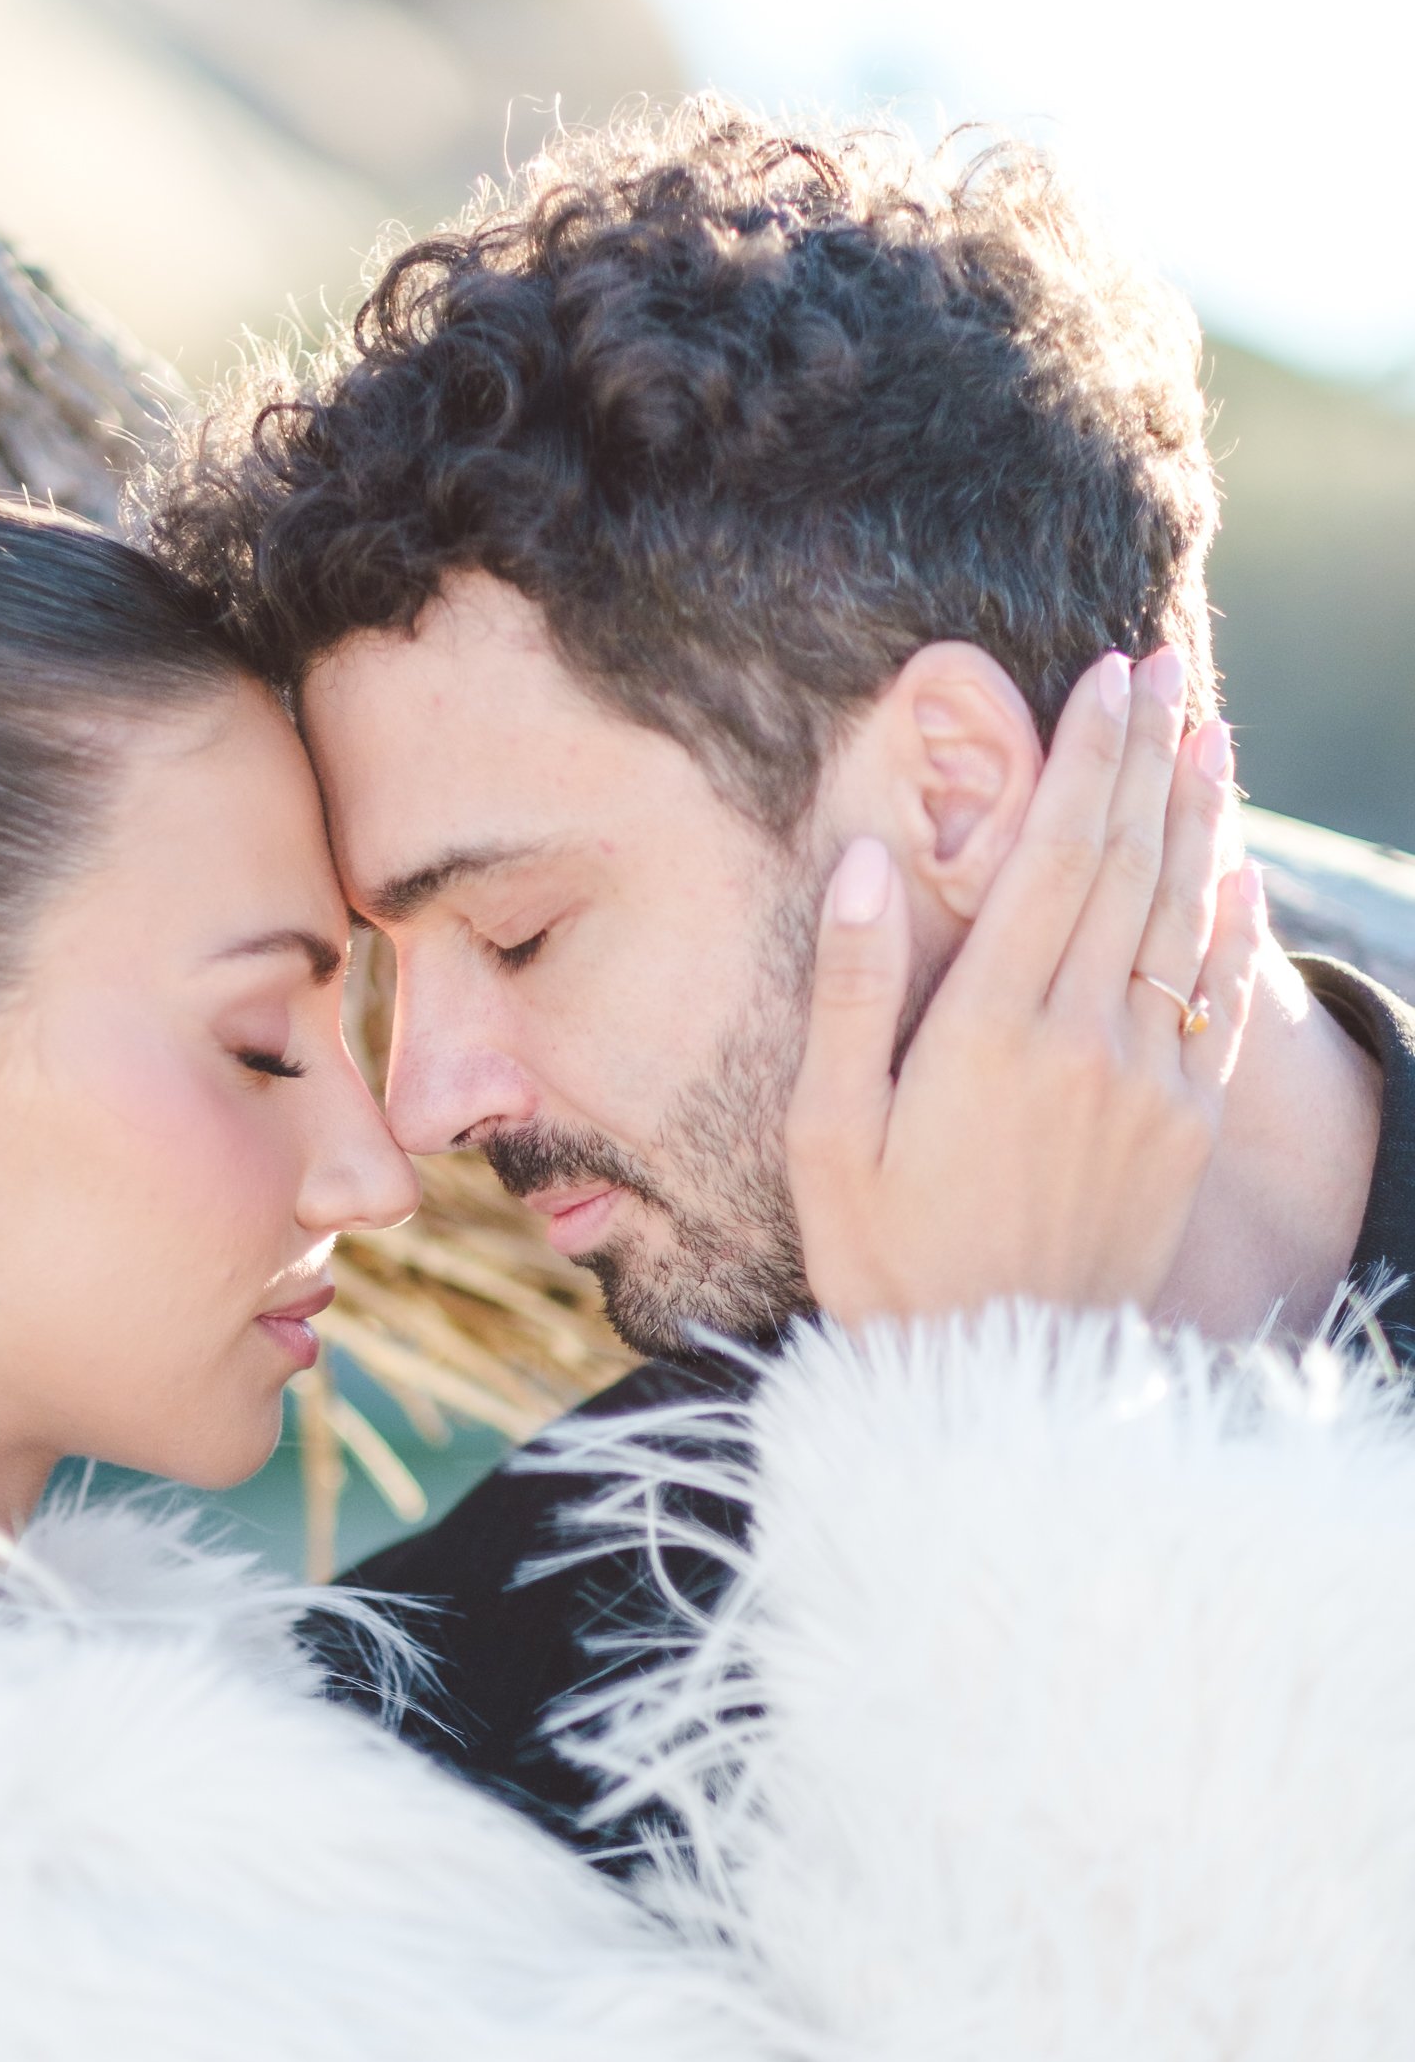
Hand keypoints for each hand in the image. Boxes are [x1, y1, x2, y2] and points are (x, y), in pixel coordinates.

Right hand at [787, 647, 1262, 1324]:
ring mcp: (1146, 1086)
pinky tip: (1239, 873)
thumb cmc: (881, 1256)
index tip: (1101, 680)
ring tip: (1206, 739)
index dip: (1084, 759)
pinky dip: (1234, 928)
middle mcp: (1083, 1041)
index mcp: (987, 1029)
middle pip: (1129, 866)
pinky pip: (1221, 1006)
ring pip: (1185, 921)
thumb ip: (846, 992)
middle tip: (1157, 673)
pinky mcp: (1182, 1134)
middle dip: (1145, 759)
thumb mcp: (823, 1133)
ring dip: (1199, 820)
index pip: (1054, 856)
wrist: (985, 1388)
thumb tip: (864, 860)